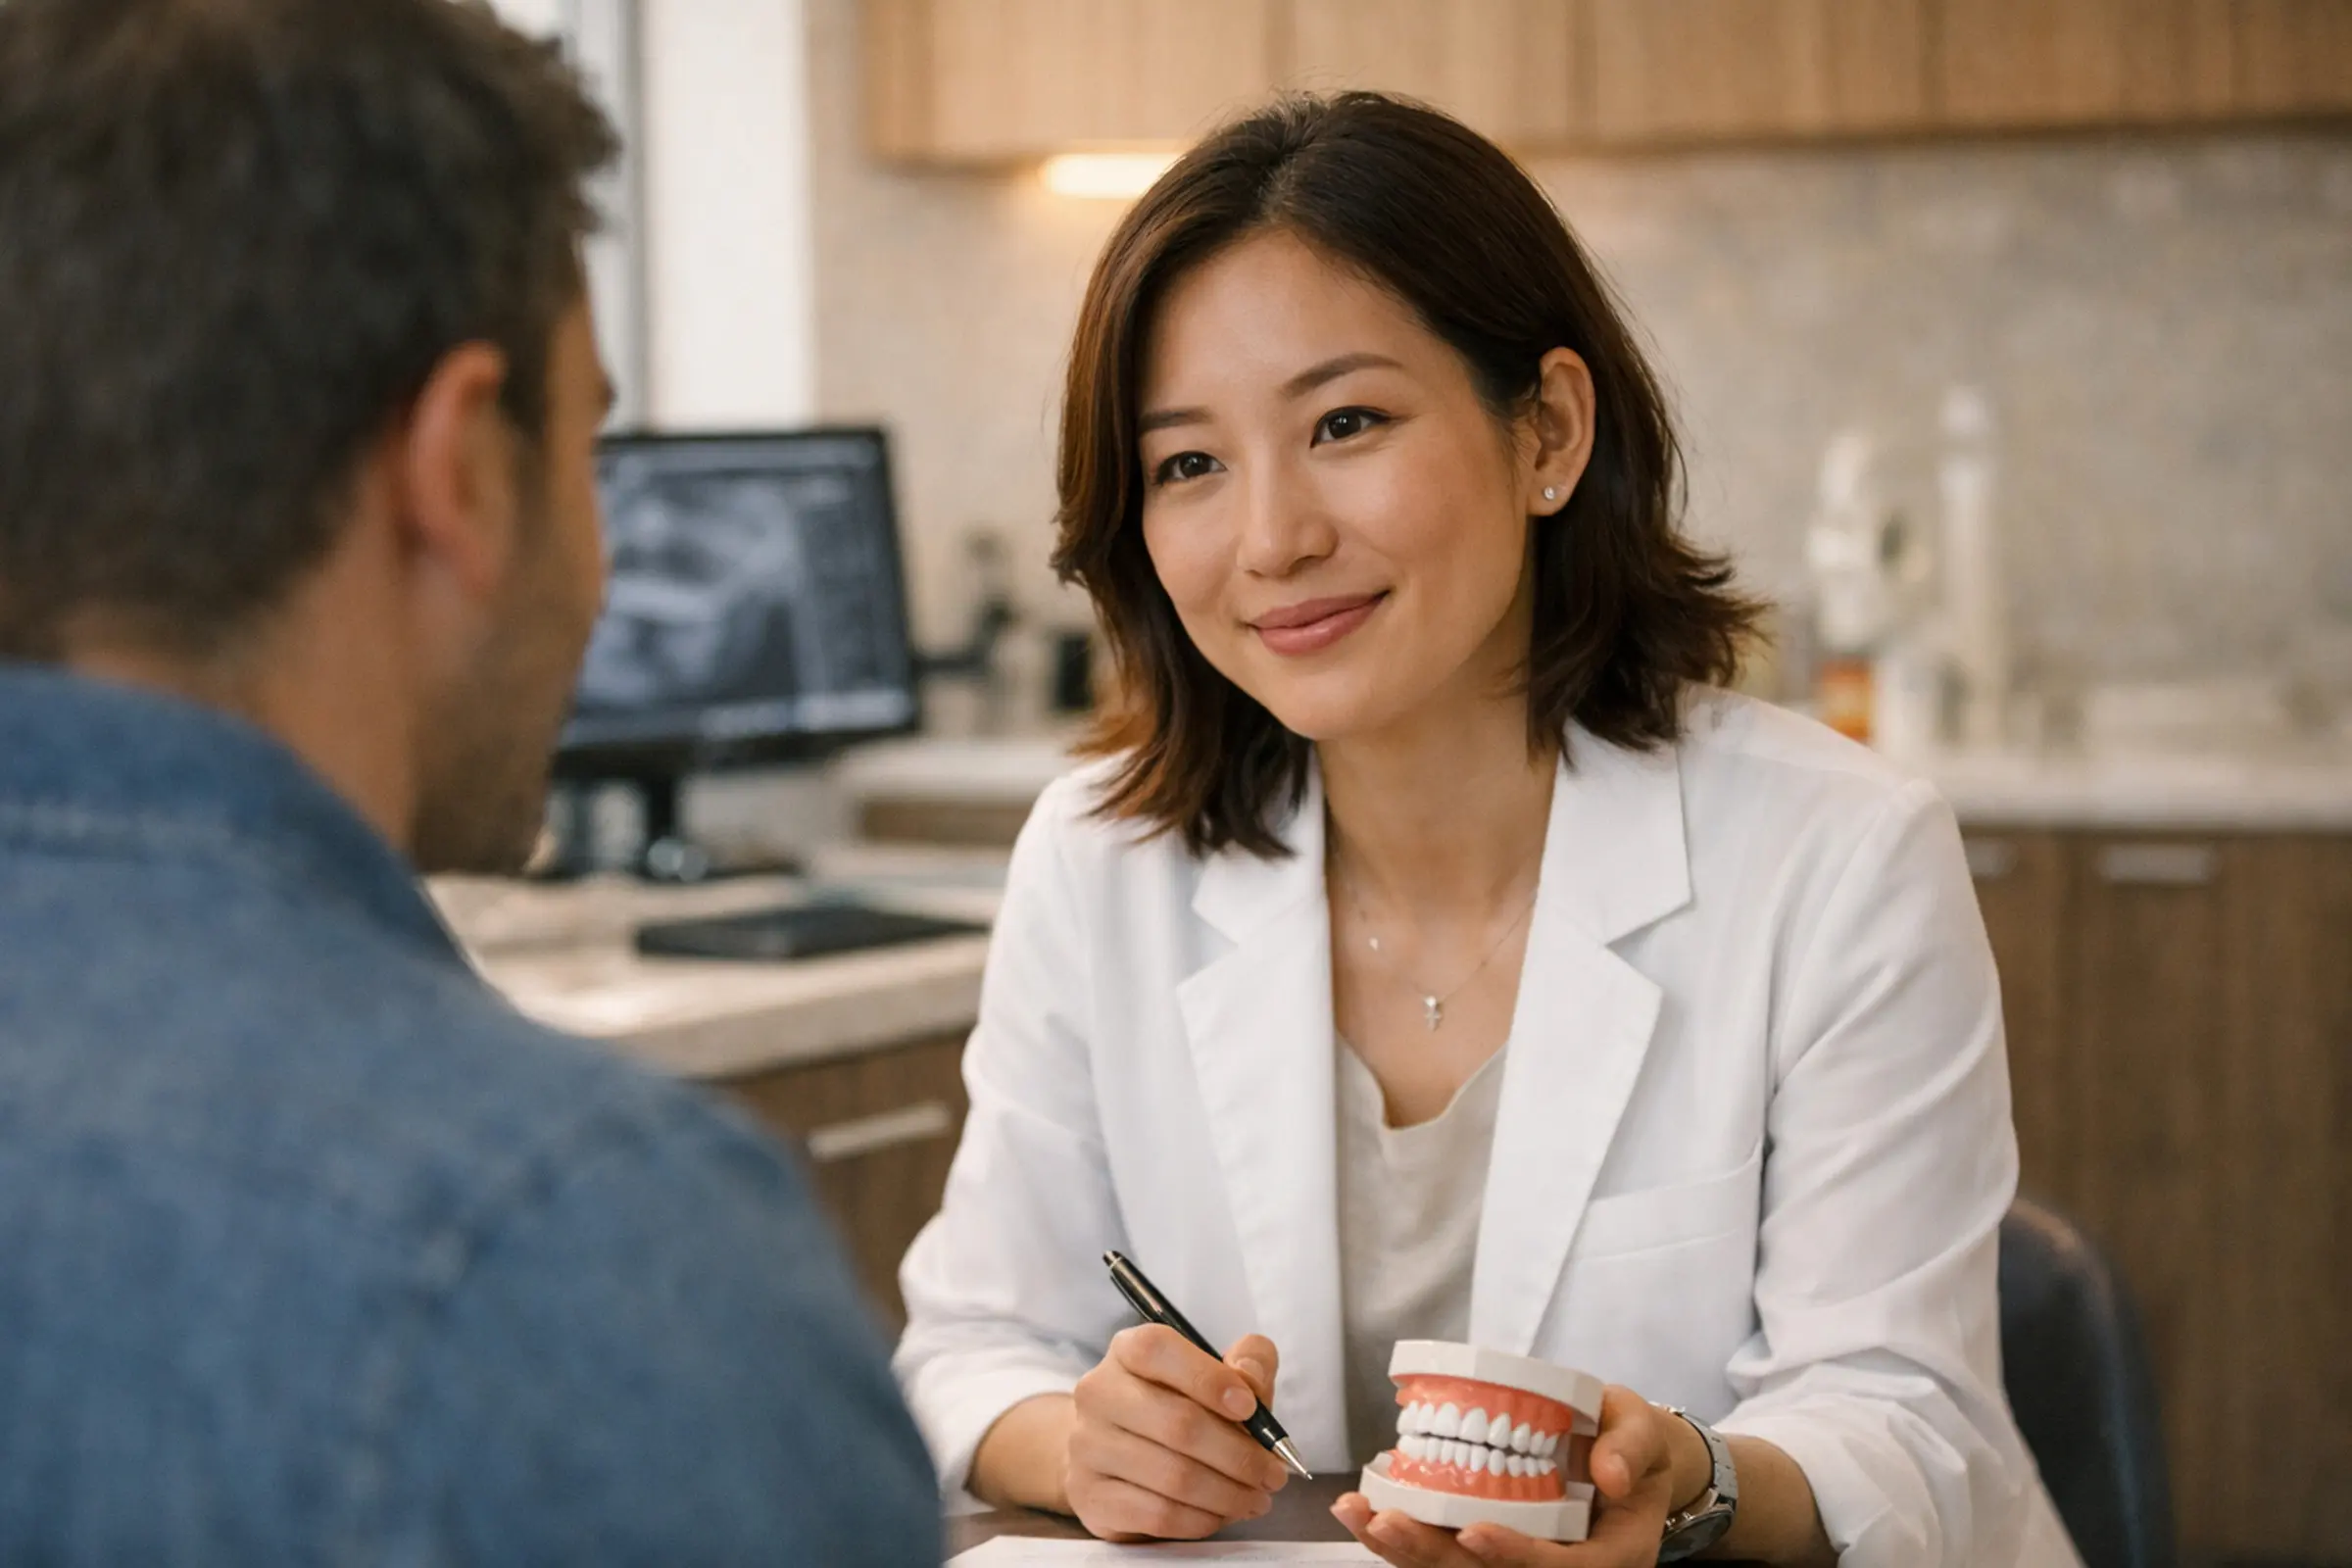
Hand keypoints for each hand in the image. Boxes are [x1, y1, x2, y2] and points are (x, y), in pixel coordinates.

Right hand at [1063, 1326, 1291, 1540]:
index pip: (1158, 1350)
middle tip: (1273, 1473)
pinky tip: (1223, 1514)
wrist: (1111, 1453)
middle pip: (1177, 1423)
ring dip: (1228, 1493)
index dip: (1208, 1378)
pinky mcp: (1091, 1495)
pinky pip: (1158, 1514)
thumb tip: (1251, 1381)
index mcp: (1128, 1350)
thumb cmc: (1176, 1406)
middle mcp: (1099, 1393)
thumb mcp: (1218, 1374)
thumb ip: (1247, 1362)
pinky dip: (1202, 1519)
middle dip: (1239, 1455)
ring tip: (1257, 1498)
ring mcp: (1088, 1446)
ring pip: (1173, 1476)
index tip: (1250, 1407)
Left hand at [1331, 1385, 1702, 1566]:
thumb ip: (1631, 1447)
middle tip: (1389, 1521)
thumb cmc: (1629, 1442)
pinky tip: (1362, 1510)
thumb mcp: (1644, 1432)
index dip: (1515, 1556)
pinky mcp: (1484, 1544)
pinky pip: (1441, 1550)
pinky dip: (1400, 1535)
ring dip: (1404, 1549)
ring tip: (1359, 1515)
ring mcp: (1516, 1559)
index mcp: (1607, 1556)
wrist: (1618, 1453)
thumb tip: (1610, 1474)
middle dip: (1435, 1555)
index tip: (1474, 1531)